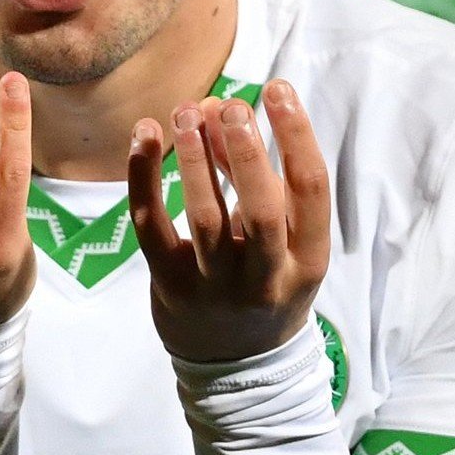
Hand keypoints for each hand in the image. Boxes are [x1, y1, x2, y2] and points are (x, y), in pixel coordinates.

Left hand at [127, 79, 330, 362]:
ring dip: (194, 158)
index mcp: (307, 259)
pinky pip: (151, 226)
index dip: (296, 134)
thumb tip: (222, 109)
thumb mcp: (287, 243)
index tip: (277, 89)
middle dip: (244, 150)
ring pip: (205, 216)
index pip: (311, 189)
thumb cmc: (266, 281)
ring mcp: (216, 286)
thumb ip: (263, 181)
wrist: (236, 365)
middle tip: (230, 104)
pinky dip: (143, 177)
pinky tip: (143, 135)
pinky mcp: (171, 286)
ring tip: (187, 111)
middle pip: (260, 208)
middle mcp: (266, 276)